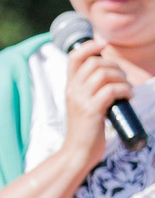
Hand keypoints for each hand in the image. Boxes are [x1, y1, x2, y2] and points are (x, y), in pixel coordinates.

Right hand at [63, 42, 136, 158]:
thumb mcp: (82, 104)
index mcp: (70, 87)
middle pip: (94, 62)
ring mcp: (81, 100)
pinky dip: (124, 90)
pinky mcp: (92, 110)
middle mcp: (73, 91)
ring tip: (126, 89)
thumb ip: (90, 88)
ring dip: (122, 78)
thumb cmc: (85, 128)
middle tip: (122, 79)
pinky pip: (111, 89)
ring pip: (104, 74)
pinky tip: (127, 98)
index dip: (90, 46)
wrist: (77, 151)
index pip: (74, 57)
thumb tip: (110, 71)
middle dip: (114, 66)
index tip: (103, 45)